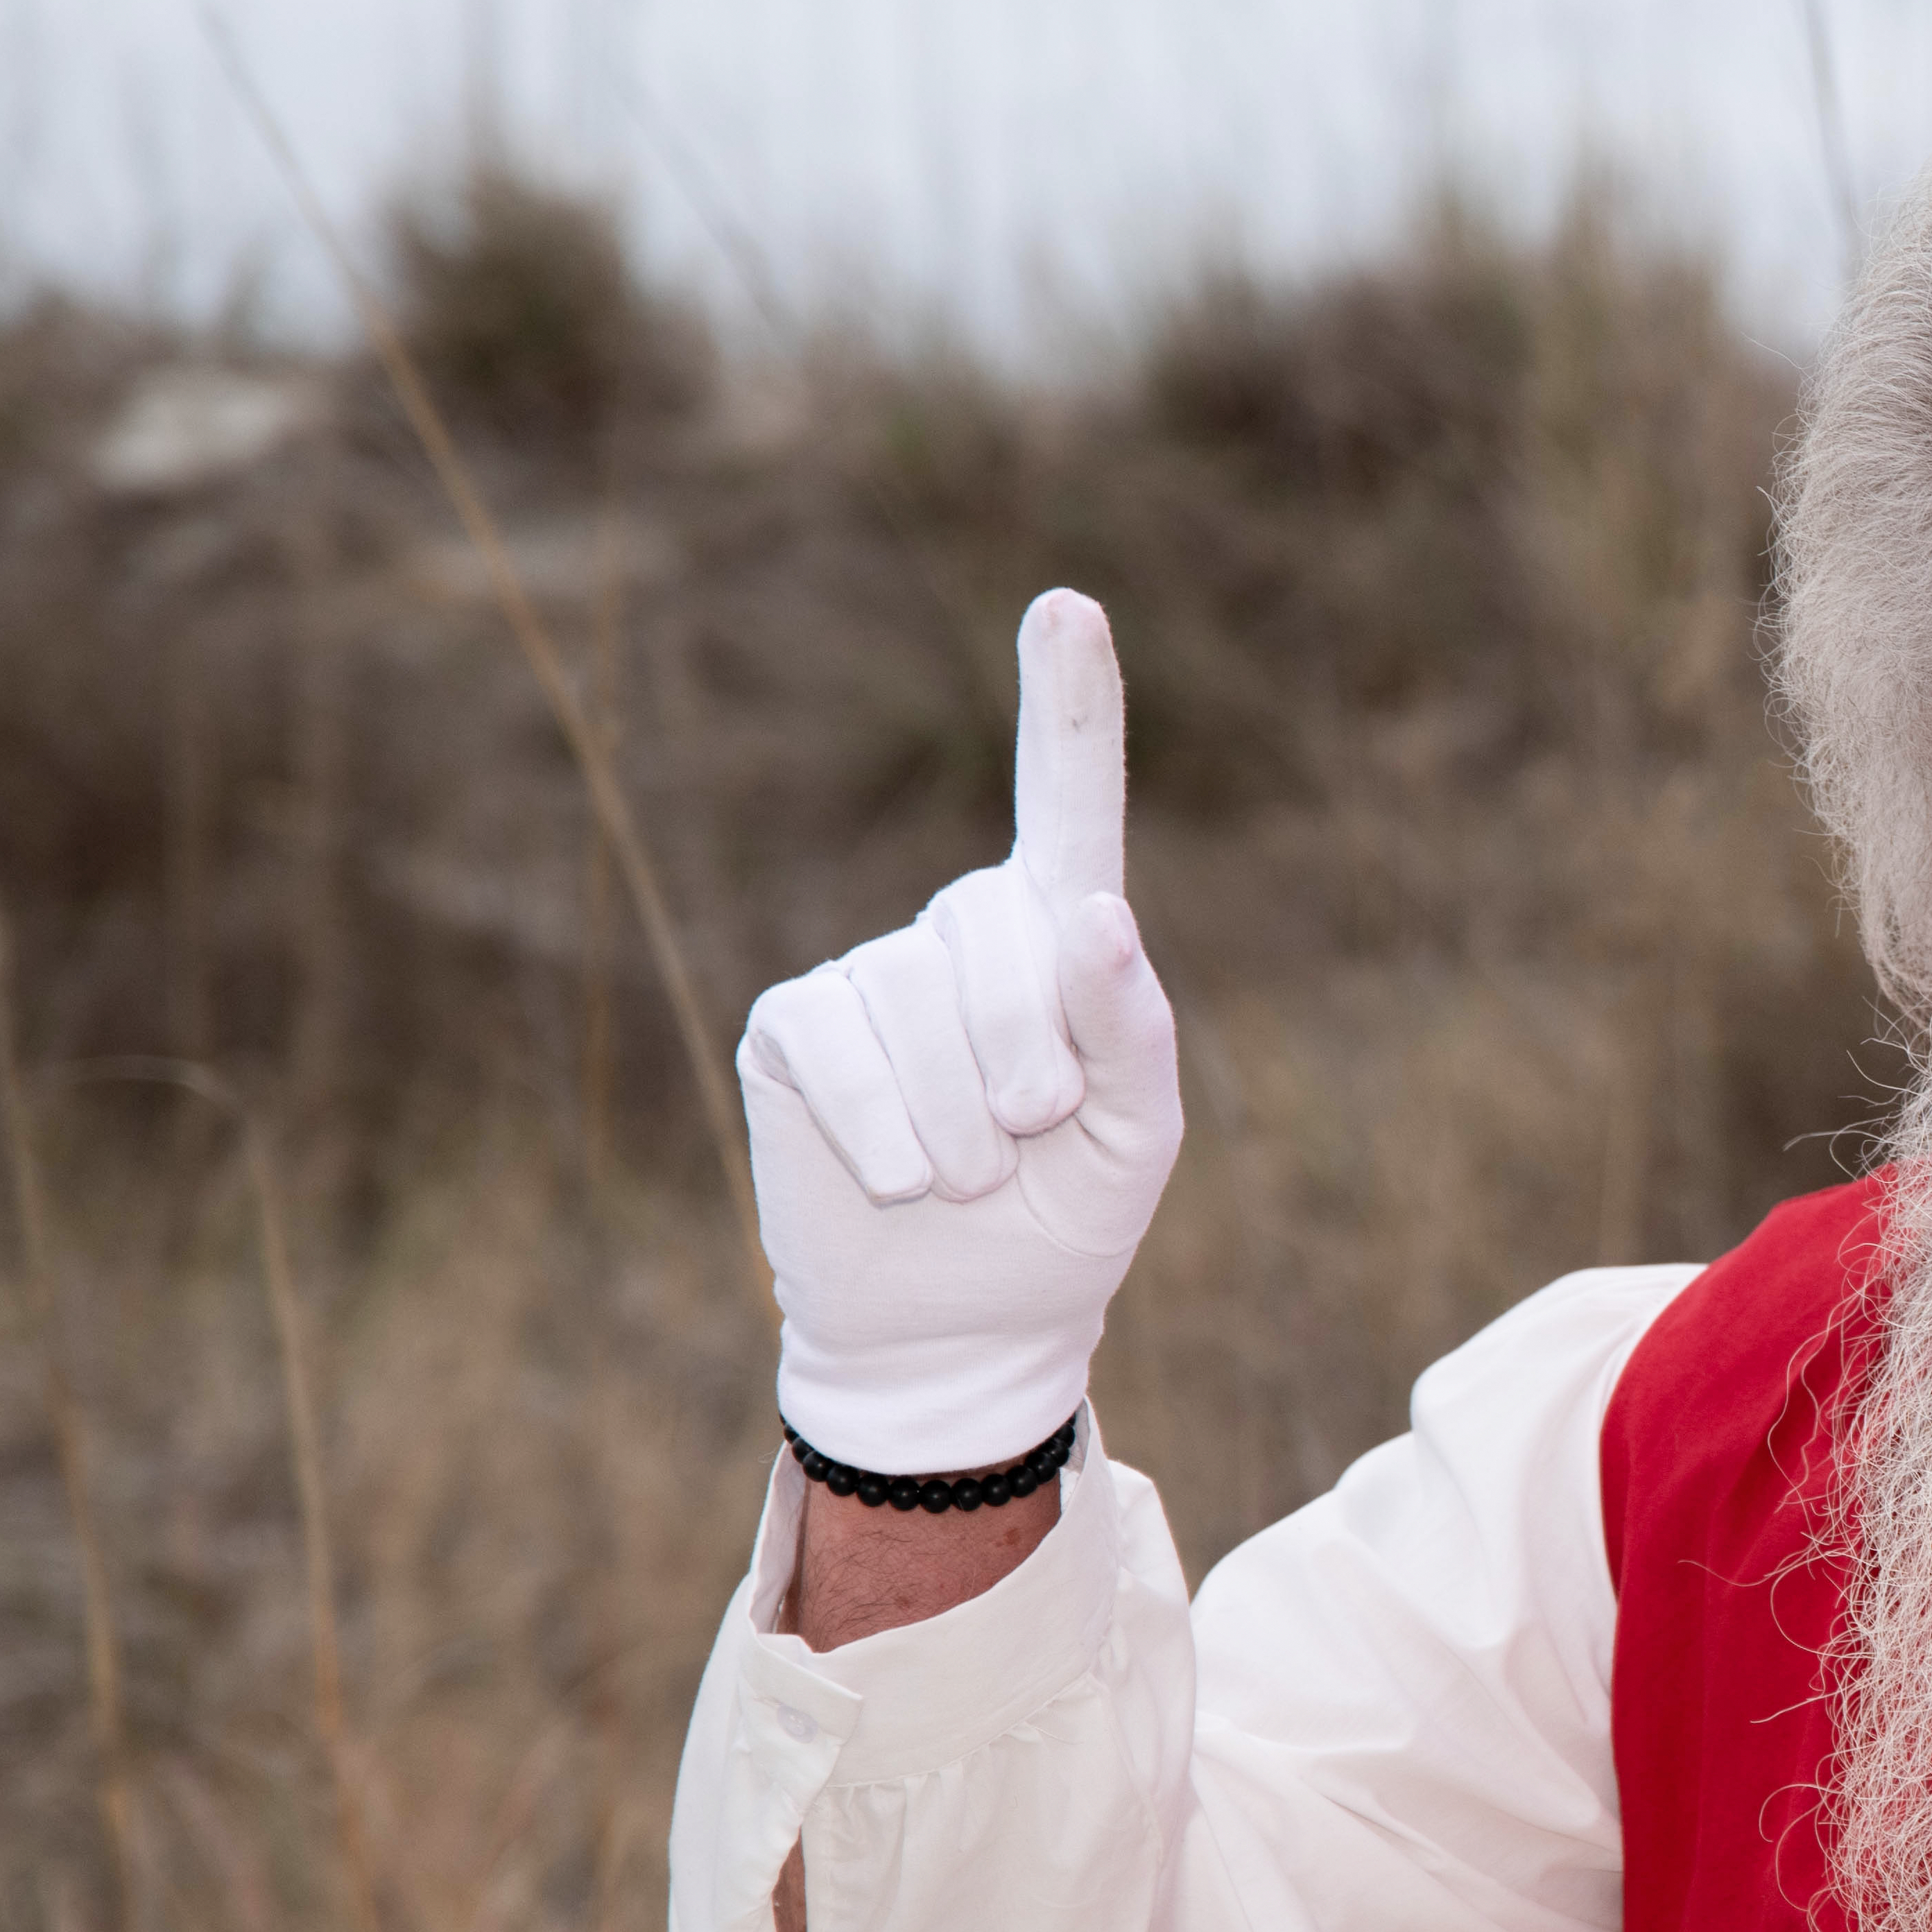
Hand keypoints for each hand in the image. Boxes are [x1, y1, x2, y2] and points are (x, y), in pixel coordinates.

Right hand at [739, 592, 1180, 1470]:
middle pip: (1007, 937)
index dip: (1069, 702)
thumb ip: (1134, 1030)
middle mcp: (959, 932)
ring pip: (923, 1009)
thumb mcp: (1137, 1138)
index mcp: (1058, 935)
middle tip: (1030, 1141)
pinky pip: (843, 1052)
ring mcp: (869, 974)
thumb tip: (1094, 916)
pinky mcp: (795, 1028)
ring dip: (964, 1128)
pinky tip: (899, 1179)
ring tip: (967, 1180)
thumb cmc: (1063, 1219)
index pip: (1066, 800)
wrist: (959, 1328)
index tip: (1066, 603)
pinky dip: (889, 1136)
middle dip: (1032, 1063)